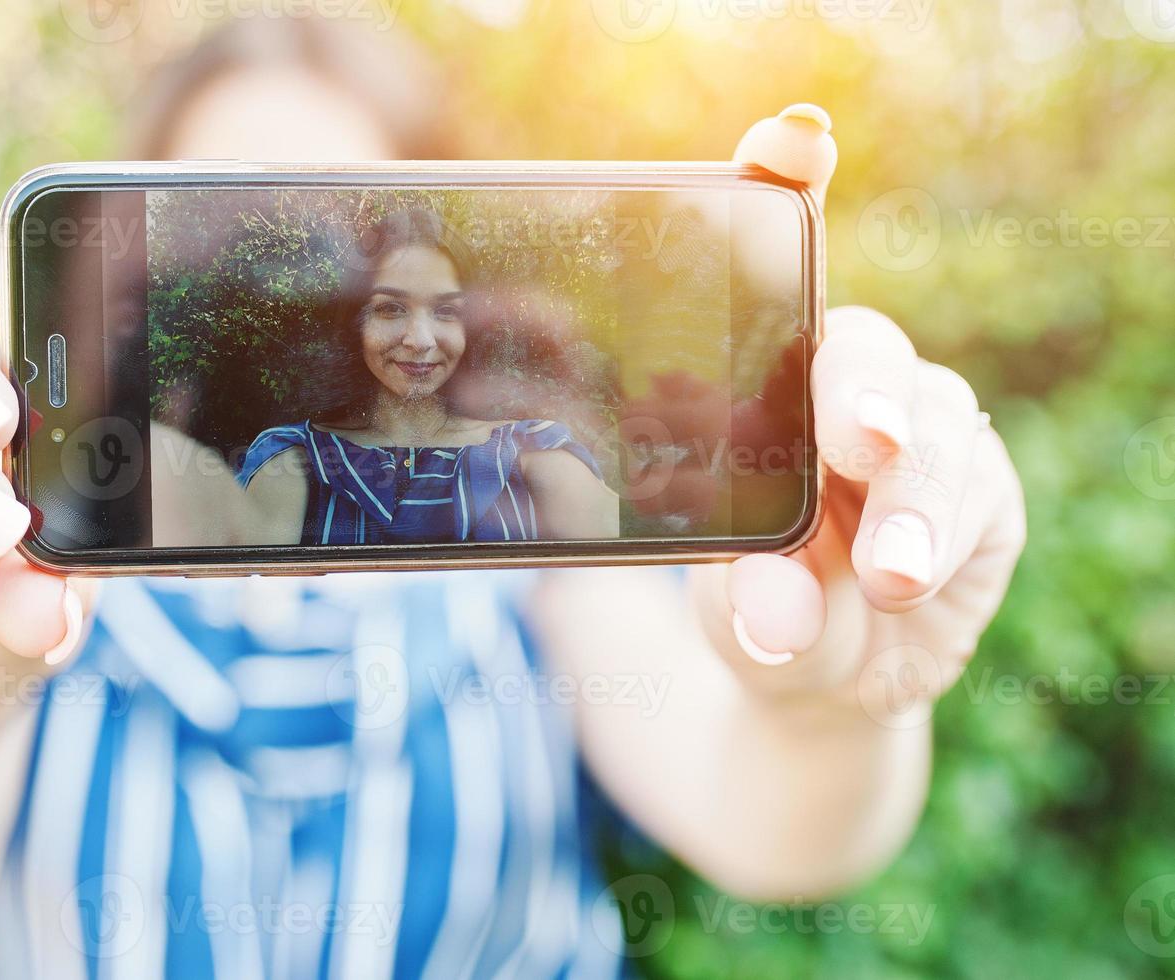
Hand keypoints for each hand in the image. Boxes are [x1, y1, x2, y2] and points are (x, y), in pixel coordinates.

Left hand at [692, 106, 1026, 724]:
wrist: (823, 679)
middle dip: (861, 388)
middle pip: (864, 344)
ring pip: (934, 419)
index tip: (790, 139)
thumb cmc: (758, 609)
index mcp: (760, 380)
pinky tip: (912, 582)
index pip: (775, 265)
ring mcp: (918, 431)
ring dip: (915, 495)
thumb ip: (748, 608)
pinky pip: (977, 488)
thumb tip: (777, 618)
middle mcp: (843, 387)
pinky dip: (945, 534)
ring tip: (891, 574)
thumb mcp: (728, 611)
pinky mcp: (980, 486)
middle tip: (858, 447)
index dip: (786, 182)